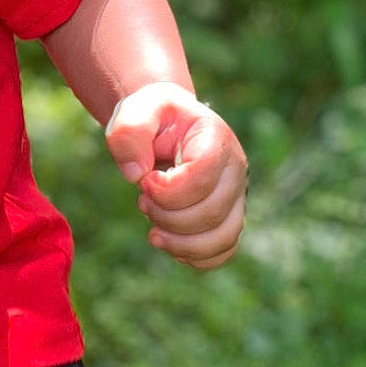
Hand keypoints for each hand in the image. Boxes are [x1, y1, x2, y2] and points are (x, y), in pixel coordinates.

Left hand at [104, 81, 246, 270]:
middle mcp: (235, 169)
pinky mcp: (228, 217)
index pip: (202, 177)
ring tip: (154, 231)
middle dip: (167, 216)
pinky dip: (195, 257)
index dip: (168, 190)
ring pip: (222, 237)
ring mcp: (236, 196)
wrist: (165, 125)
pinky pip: (223, 251)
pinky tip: (169, 243)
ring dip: (180, 243)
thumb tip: (137, 175)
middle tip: (142, 202)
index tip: (145, 180)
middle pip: (211, 212)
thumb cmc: (152, 116)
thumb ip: (129, 131)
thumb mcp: (136, 109)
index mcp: (215, 138)